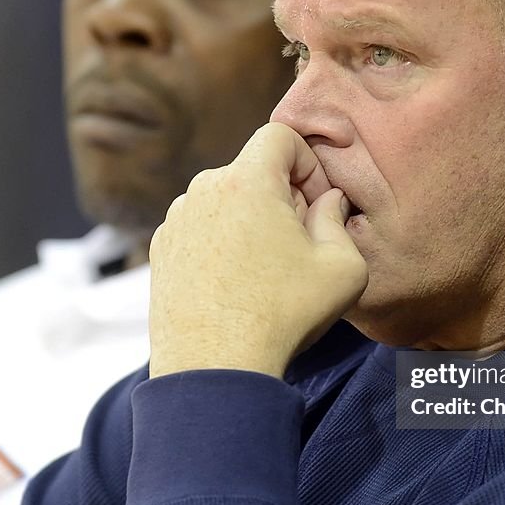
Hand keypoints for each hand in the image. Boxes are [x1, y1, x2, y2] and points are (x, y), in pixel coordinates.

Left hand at [148, 122, 368, 377]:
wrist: (214, 369)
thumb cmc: (281, 316)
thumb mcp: (343, 269)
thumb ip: (340, 220)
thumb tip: (328, 203)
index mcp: (247, 180)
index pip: (280, 135)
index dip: (306, 162)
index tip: (315, 202)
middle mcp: (203, 190)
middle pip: (251, 170)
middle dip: (281, 196)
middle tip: (299, 243)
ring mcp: (175, 221)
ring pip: (224, 201)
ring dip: (249, 221)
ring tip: (265, 271)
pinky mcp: (160, 251)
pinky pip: (200, 229)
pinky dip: (220, 244)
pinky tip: (235, 286)